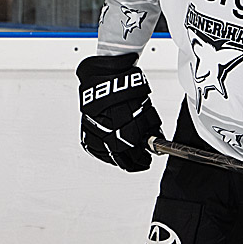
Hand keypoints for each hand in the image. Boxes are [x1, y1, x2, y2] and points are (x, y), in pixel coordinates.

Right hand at [77, 53, 162, 172]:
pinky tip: (111, 155)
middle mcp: (111, 136)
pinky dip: (104, 154)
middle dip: (133, 162)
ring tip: (126, 160)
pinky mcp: (86, 132)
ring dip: (118, 160)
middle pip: (122, 158)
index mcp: (128, 132)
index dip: (144, 160)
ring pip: (108, 156)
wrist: (106, 79)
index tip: (147, 161)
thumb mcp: (145, 109)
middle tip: (139, 164)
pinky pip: (95, 150)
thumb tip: (156, 139)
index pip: (137, 155)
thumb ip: (150, 127)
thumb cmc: (126, 92)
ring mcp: (97, 135)